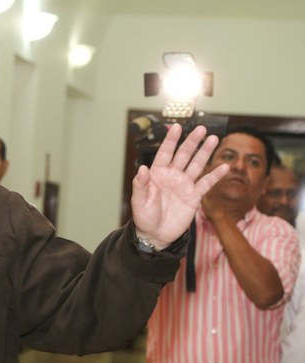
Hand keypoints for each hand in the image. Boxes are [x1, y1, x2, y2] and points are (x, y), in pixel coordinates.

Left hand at [131, 124, 228, 249]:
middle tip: (202, 129)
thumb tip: (142, 168)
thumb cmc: (144, 217)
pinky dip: (215, 176)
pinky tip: (224, 167)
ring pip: (197, 165)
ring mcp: (184, 185)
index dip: (171, 140)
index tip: (177, 127)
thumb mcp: (139, 202)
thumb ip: (141, 185)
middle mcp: (172, 176)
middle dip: (192, 142)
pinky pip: (206, 184)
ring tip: (214, 139)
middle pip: (184, 155)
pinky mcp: (194, 196)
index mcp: (157, 174)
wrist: (156, 235)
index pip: (165, 153)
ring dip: (205, 152)